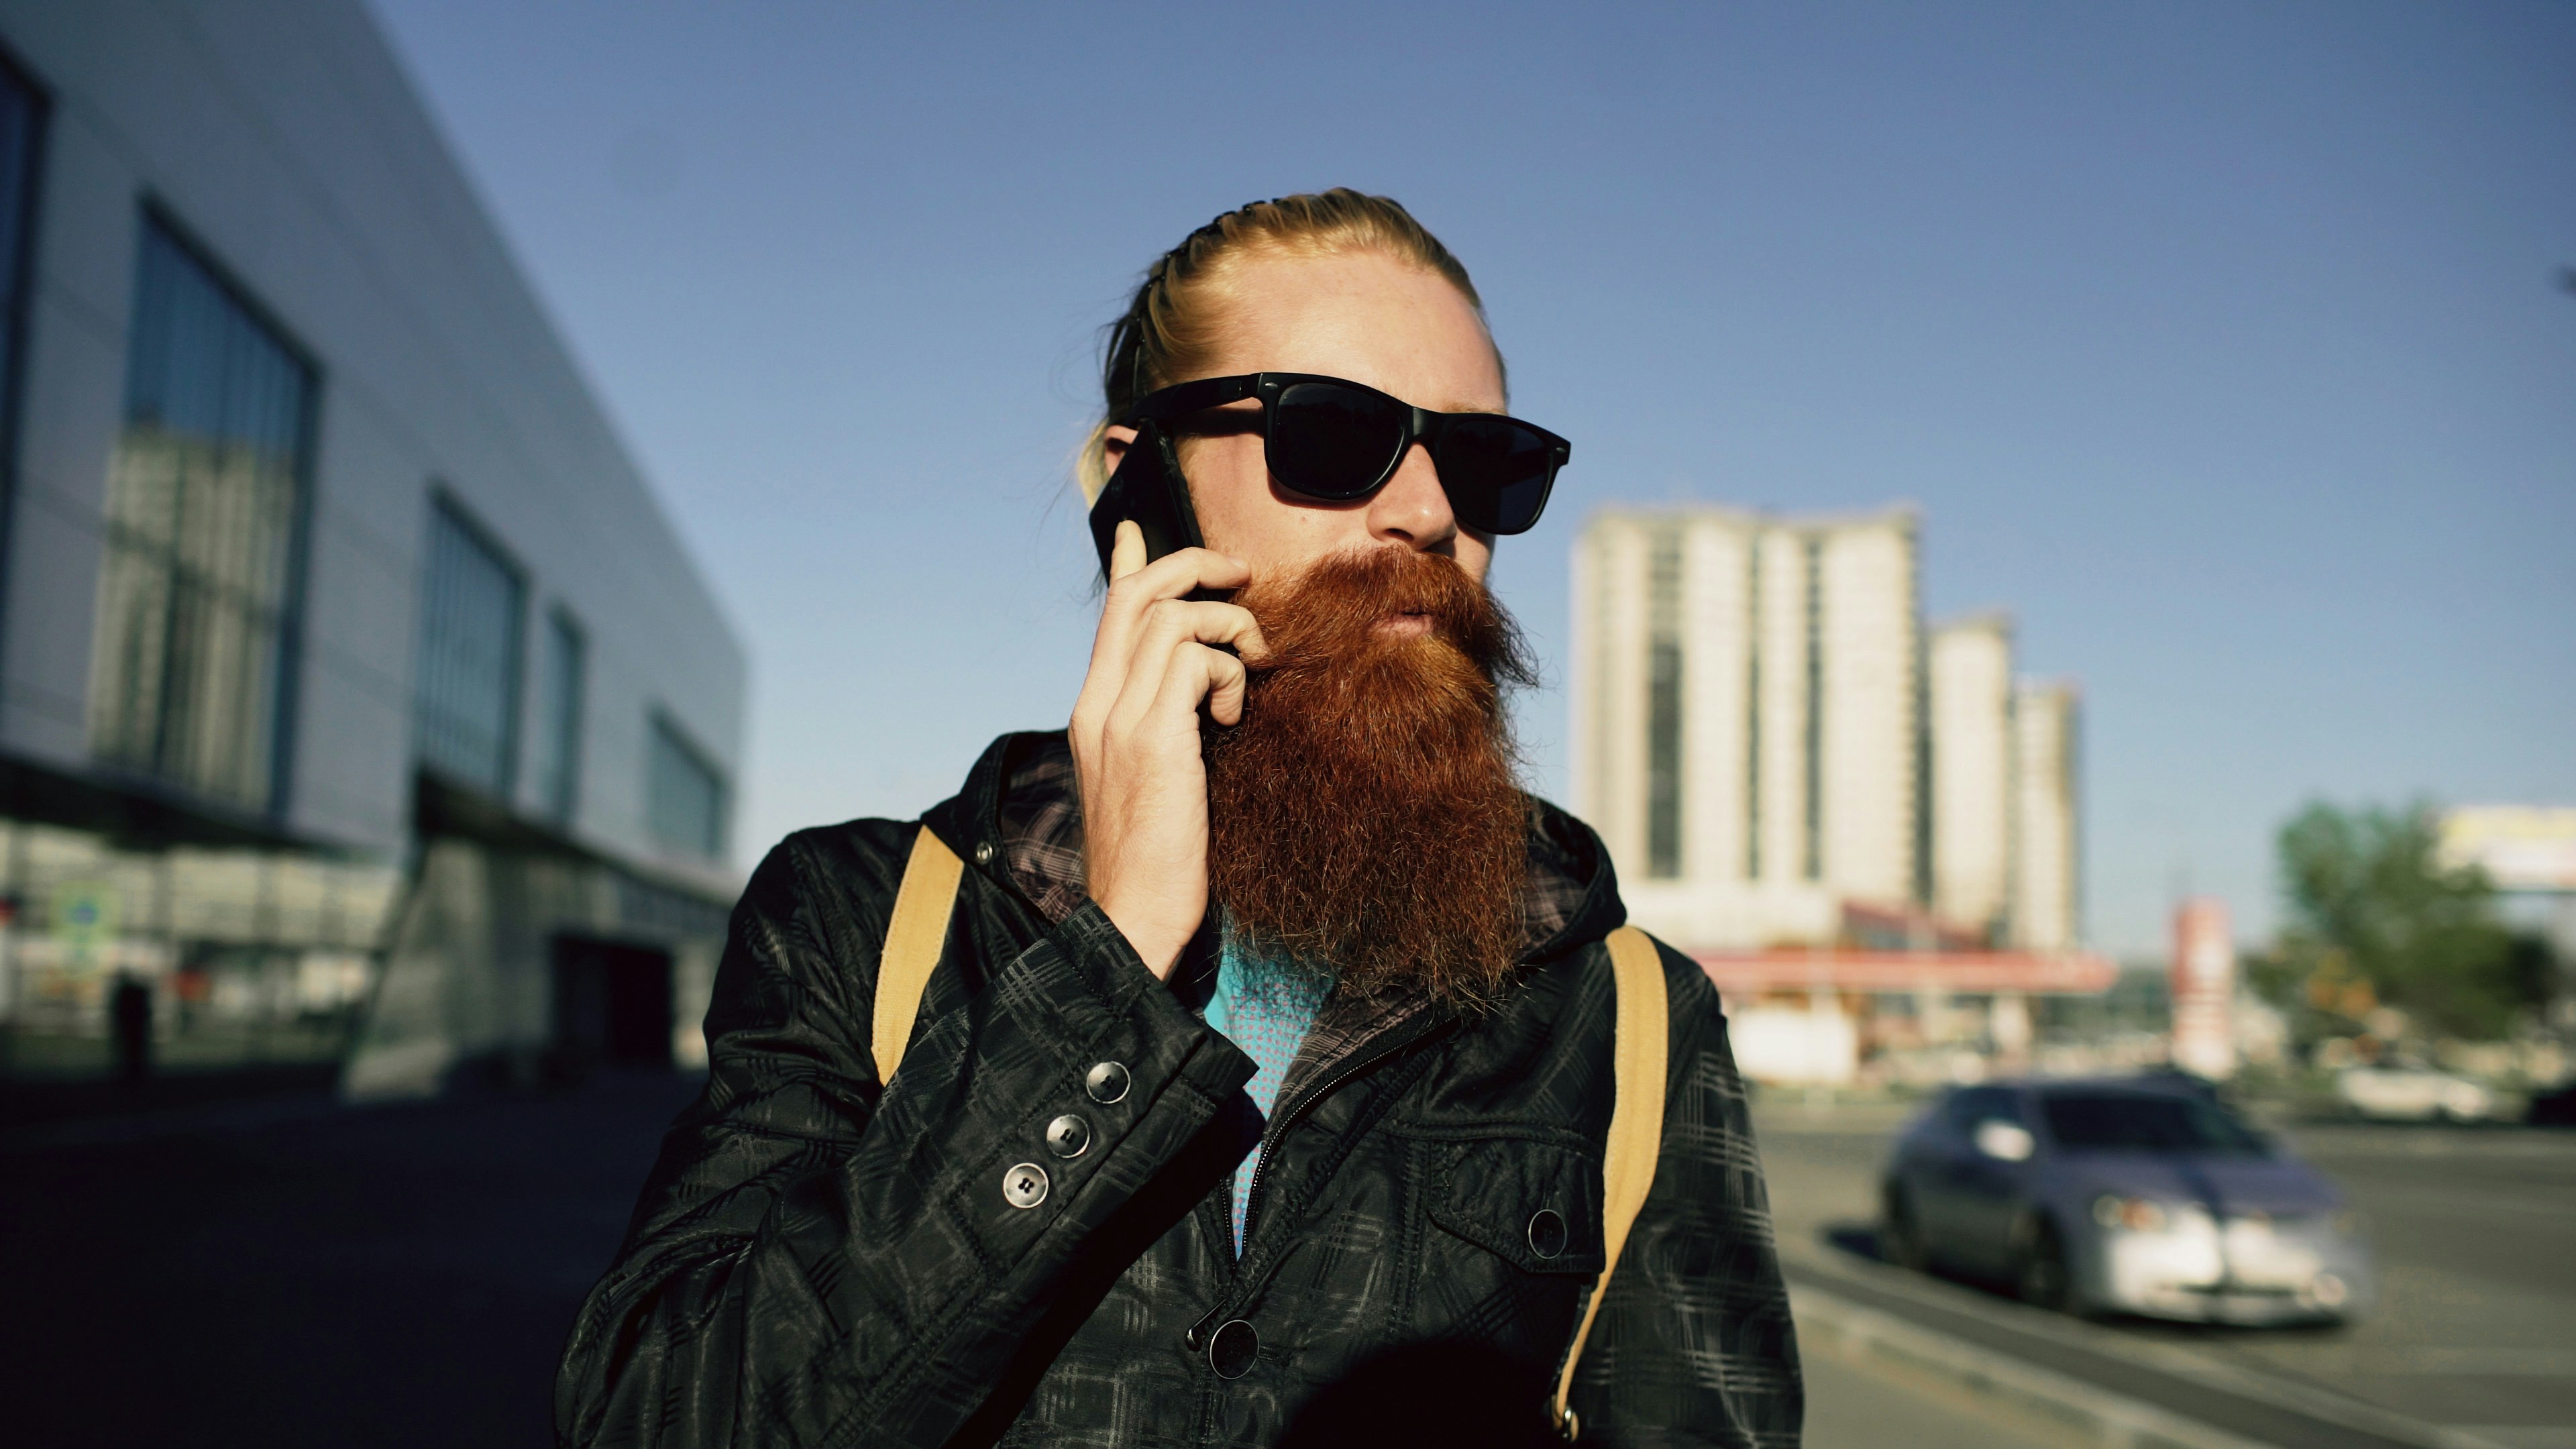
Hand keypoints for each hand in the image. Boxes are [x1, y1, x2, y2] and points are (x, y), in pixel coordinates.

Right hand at [1069, 522, 1268, 978]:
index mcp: (1094, 711)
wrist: (1131, 919)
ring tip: (1248, 676)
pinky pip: (1199, 660)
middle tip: (1241, 576)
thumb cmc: (1154, 861)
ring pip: (1175, 618)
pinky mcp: (1153, 737)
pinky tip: (1234, 718)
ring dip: (1228, 630)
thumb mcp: (1153, 780)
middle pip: (1137, 594)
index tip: (1133, 529)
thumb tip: (1199, 698)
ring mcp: (1120, 717)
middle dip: (1194, 566)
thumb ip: (1164, 728)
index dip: (1129, 565)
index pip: (1109, 616)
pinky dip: (1230, 676)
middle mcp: (1098, 704)